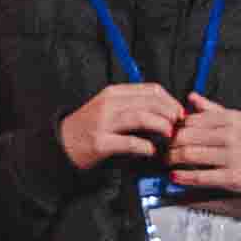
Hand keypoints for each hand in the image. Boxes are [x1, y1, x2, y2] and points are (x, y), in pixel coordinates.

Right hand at [59, 81, 191, 170]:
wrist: (61, 143)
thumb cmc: (89, 127)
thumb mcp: (110, 107)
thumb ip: (133, 104)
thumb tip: (166, 109)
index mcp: (114, 93)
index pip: (152, 90)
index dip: (171, 101)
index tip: (179, 112)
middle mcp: (108, 104)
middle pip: (150, 102)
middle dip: (170, 113)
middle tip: (177, 125)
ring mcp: (103, 123)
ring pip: (142, 118)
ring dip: (161, 126)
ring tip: (168, 135)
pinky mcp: (100, 142)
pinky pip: (130, 142)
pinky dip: (145, 147)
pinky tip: (150, 151)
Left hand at [162, 99, 240, 203]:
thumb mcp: (238, 120)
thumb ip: (212, 110)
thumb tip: (191, 96)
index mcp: (229, 119)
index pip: (189, 120)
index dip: (174, 128)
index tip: (166, 133)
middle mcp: (230, 135)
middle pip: (185, 137)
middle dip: (169, 144)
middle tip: (162, 149)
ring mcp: (232, 156)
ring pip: (190, 155)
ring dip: (172, 159)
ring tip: (167, 161)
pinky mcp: (234, 176)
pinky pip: (202, 176)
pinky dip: (184, 176)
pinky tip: (175, 176)